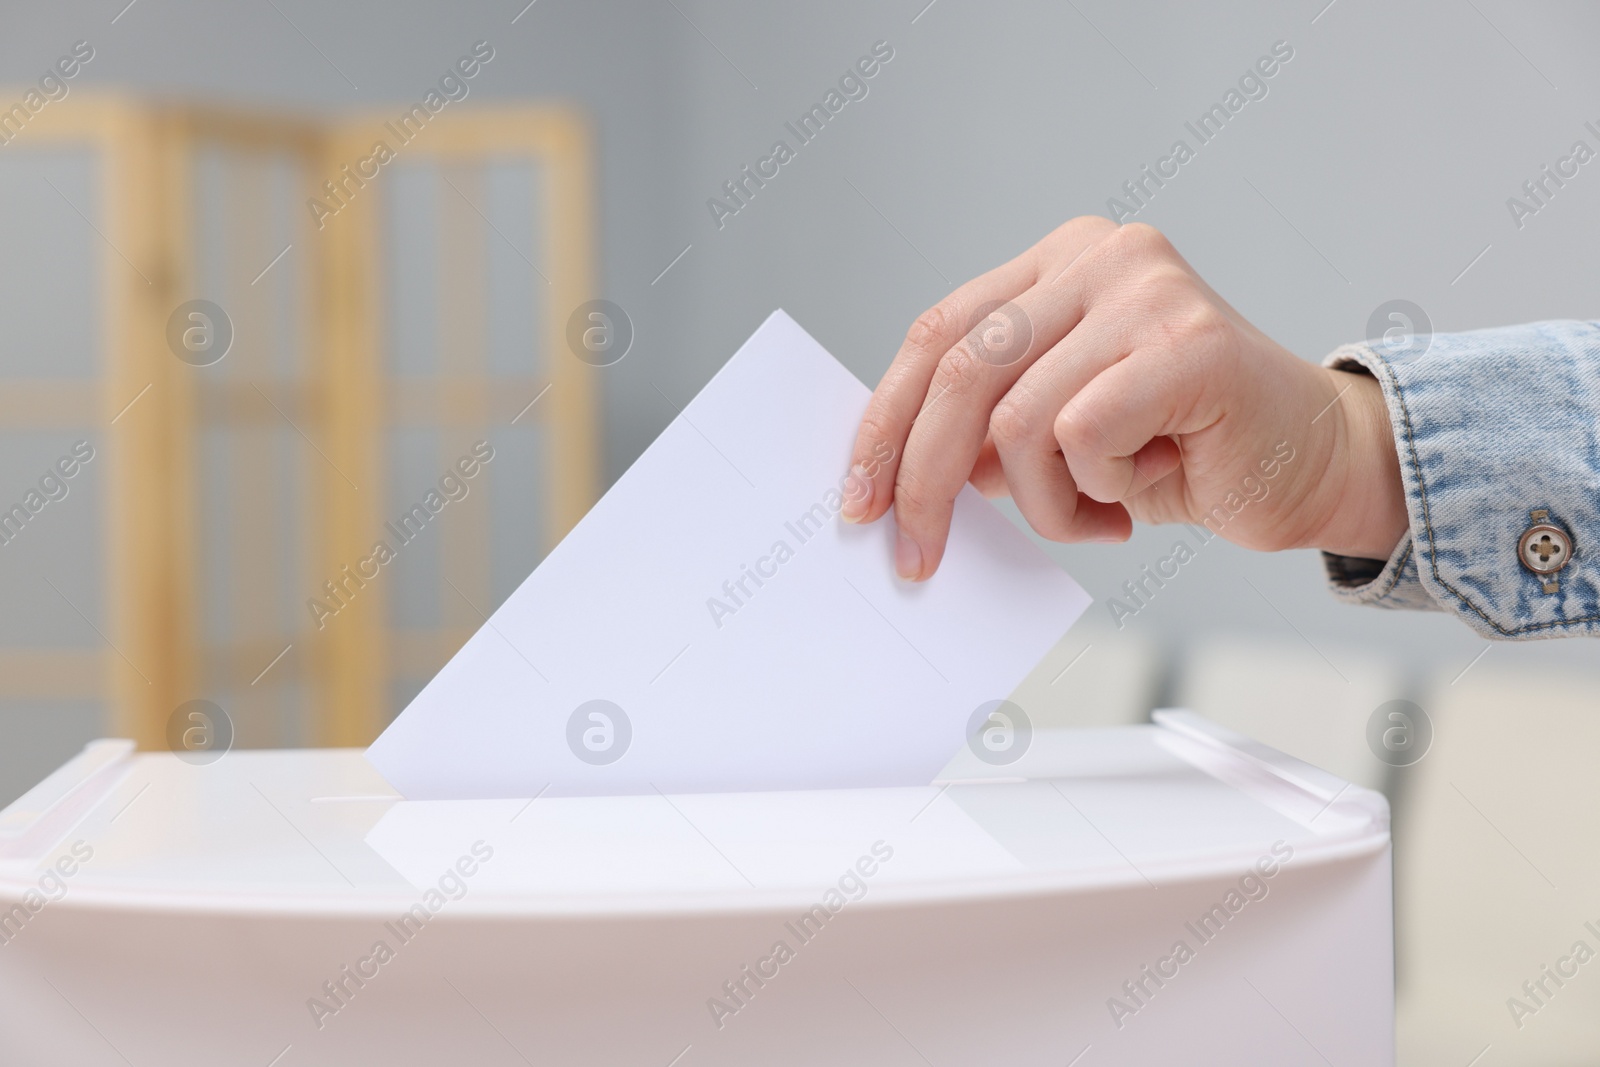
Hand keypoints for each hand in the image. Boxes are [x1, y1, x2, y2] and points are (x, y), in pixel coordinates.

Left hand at [841, 218, 1406, 578]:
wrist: (1314, 466)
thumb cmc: (1182, 451)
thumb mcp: (1058, 438)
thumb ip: (987, 429)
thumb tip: (896, 471)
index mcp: (1058, 262)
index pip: (937, 333)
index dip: (884, 421)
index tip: (859, 497)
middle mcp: (1099, 256)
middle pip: (960, 370)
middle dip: (923, 479)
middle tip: (918, 556)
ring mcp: (1146, 289)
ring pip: (1018, 421)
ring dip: (1043, 503)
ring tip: (1097, 514)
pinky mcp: (1186, 342)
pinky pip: (1080, 437)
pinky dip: (1096, 494)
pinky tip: (1145, 491)